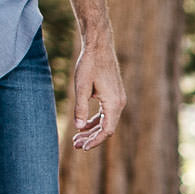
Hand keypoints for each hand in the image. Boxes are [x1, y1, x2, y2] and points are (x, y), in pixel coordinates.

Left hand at [71, 37, 126, 151]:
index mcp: (113, 103)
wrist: (99, 45)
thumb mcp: (81, 87)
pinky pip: (106, 113)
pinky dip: (95, 120)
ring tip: (77, 138)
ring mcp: (118, 98)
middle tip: (75, 145)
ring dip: (92, 130)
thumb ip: (80, 108)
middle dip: (91, 138)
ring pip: (106, 121)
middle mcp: (119, 102)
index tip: (82, 148)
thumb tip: (79, 127)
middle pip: (107, 128)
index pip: (107, 130)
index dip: (95, 141)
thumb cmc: (89, 64)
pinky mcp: (114, 94)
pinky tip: (83, 125)